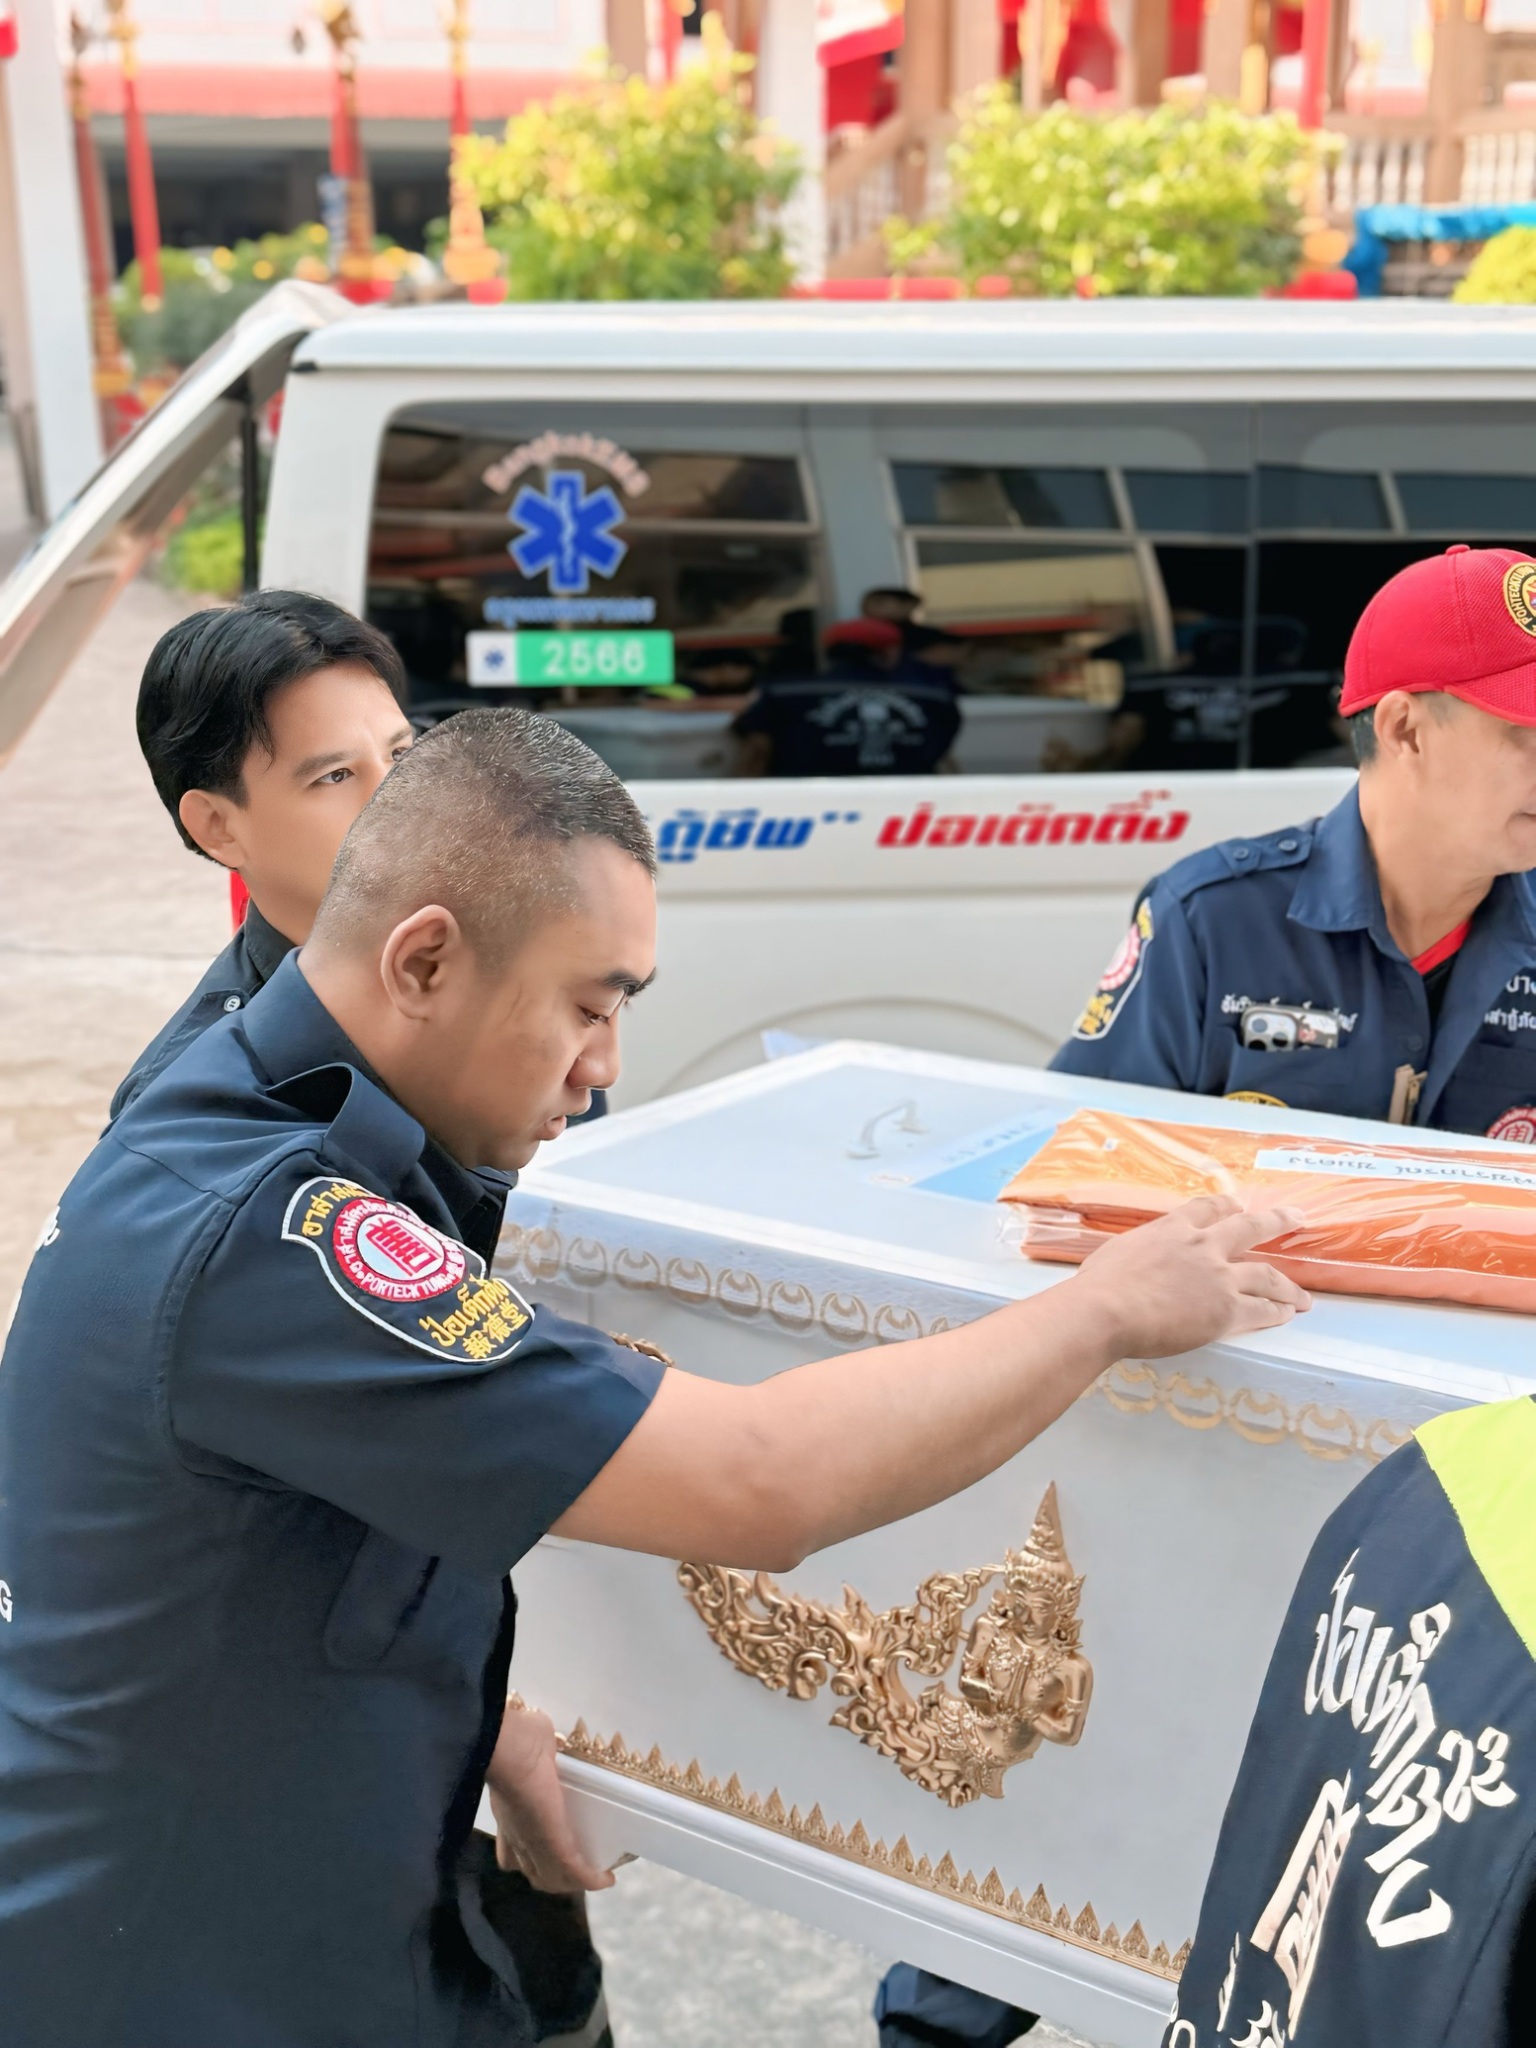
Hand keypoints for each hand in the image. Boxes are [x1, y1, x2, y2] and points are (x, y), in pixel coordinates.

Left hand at [485, 1700, 614, 1893]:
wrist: (510, 1746)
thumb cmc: (514, 1738)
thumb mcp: (526, 1748)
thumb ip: (537, 1748)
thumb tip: (551, 1737)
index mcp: (507, 1816)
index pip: (514, 1855)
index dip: (532, 1860)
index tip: (552, 1852)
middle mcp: (516, 1836)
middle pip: (536, 1874)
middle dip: (557, 1878)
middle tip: (581, 1869)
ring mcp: (533, 1844)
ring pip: (554, 1879)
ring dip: (576, 1881)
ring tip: (597, 1874)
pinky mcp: (554, 1844)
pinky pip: (576, 1871)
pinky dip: (592, 1879)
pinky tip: (607, 1878)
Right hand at [1068, 1195, 1309, 1358]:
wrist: (1106, 1310)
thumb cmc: (1098, 1285)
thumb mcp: (1116, 1252)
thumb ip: (1135, 1253)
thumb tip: (1127, 1263)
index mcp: (1172, 1229)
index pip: (1207, 1208)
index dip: (1227, 1206)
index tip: (1239, 1204)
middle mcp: (1202, 1246)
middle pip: (1249, 1227)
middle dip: (1276, 1221)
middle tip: (1296, 1217)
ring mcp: (1219, 1277)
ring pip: (1266, 1274)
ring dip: (1288, 1285)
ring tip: (1302, 1296)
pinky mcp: (1226, 1310)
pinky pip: (1262, 1310)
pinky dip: (1278, 1311)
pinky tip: (1287, 1314)